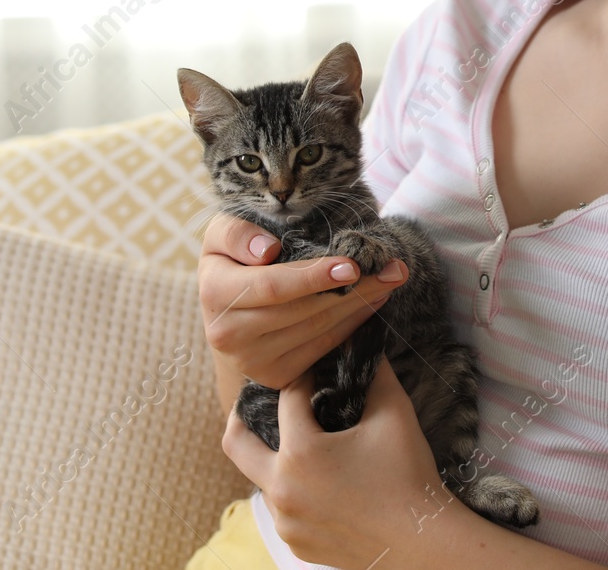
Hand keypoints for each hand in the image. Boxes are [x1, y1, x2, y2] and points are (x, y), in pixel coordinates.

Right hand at [199, 214, 408, 388]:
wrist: (226, 305)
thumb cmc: (233, 257)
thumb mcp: (223, 232)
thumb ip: (237, 234)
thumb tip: (266, 251)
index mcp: (214, 292)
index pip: (272, 287)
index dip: (313, 277)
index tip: (352, 266)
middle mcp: (228, 335)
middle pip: (303, 311)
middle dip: (353, 289)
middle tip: (392, 269)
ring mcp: (252, 361)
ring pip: (317, 330)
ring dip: (359, 305)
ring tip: (389, 281)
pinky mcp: (274, 375)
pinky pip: (321, 348)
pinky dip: (351, 325)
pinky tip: (372, 303)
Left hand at [225, 360, 460, 567]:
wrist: (424, 541)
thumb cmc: (409, 476)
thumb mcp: (395, 413)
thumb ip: (374, 372)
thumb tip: (364, 344)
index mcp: (300, 453)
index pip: (286, 398)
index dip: (301, 377)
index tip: (312, 368)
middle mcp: (282, 490)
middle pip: (236, 443)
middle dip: (241, 415)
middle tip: (256, 401)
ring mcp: (286, 522)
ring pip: (261, 479)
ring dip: (276, 457)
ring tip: (303, 442)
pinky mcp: (296, 545)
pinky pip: (282, 510)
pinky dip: (294, 490)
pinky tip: (322, 482)